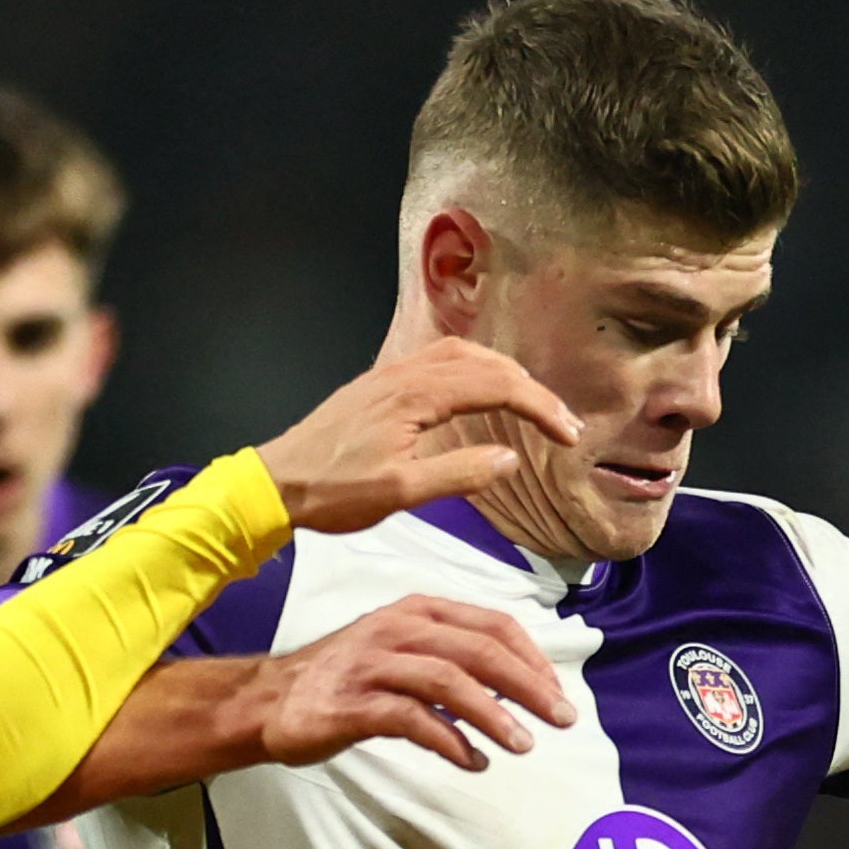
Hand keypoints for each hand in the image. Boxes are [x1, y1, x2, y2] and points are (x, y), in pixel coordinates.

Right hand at [246, 599, 581, 770]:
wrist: (269, 700)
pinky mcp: (353, 704)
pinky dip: (449, 741)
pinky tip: (473, 762)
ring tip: (523, 745)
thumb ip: (451, 660)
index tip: (557, 692)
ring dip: (494, 715)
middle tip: (562, 719)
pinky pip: (411, 719)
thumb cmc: (343, 679)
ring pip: (449, 680)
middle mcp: (397, 628)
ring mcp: (373, 664)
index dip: (532, 658)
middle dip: (528, 686)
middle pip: (479, 650)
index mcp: (417, 610)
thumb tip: (514, 689)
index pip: (492, 624)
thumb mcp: (400, 652)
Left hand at [256, 342, 580, 534]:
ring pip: (463, 355)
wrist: (278, 482)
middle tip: (563, 423)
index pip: (496, 386)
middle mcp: (406, 373)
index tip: (569, 436)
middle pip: (486, 363)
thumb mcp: (401, 493)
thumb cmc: (334, 492)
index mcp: (415, 395)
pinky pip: (440, 362)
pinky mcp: (382, 385)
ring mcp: (392, 375)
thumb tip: (509, 460)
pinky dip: (475, 371)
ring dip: (504, 374)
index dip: (540, 408)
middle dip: (531, 390)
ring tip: (532, 403)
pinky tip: (480, 391)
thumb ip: (459, 473)